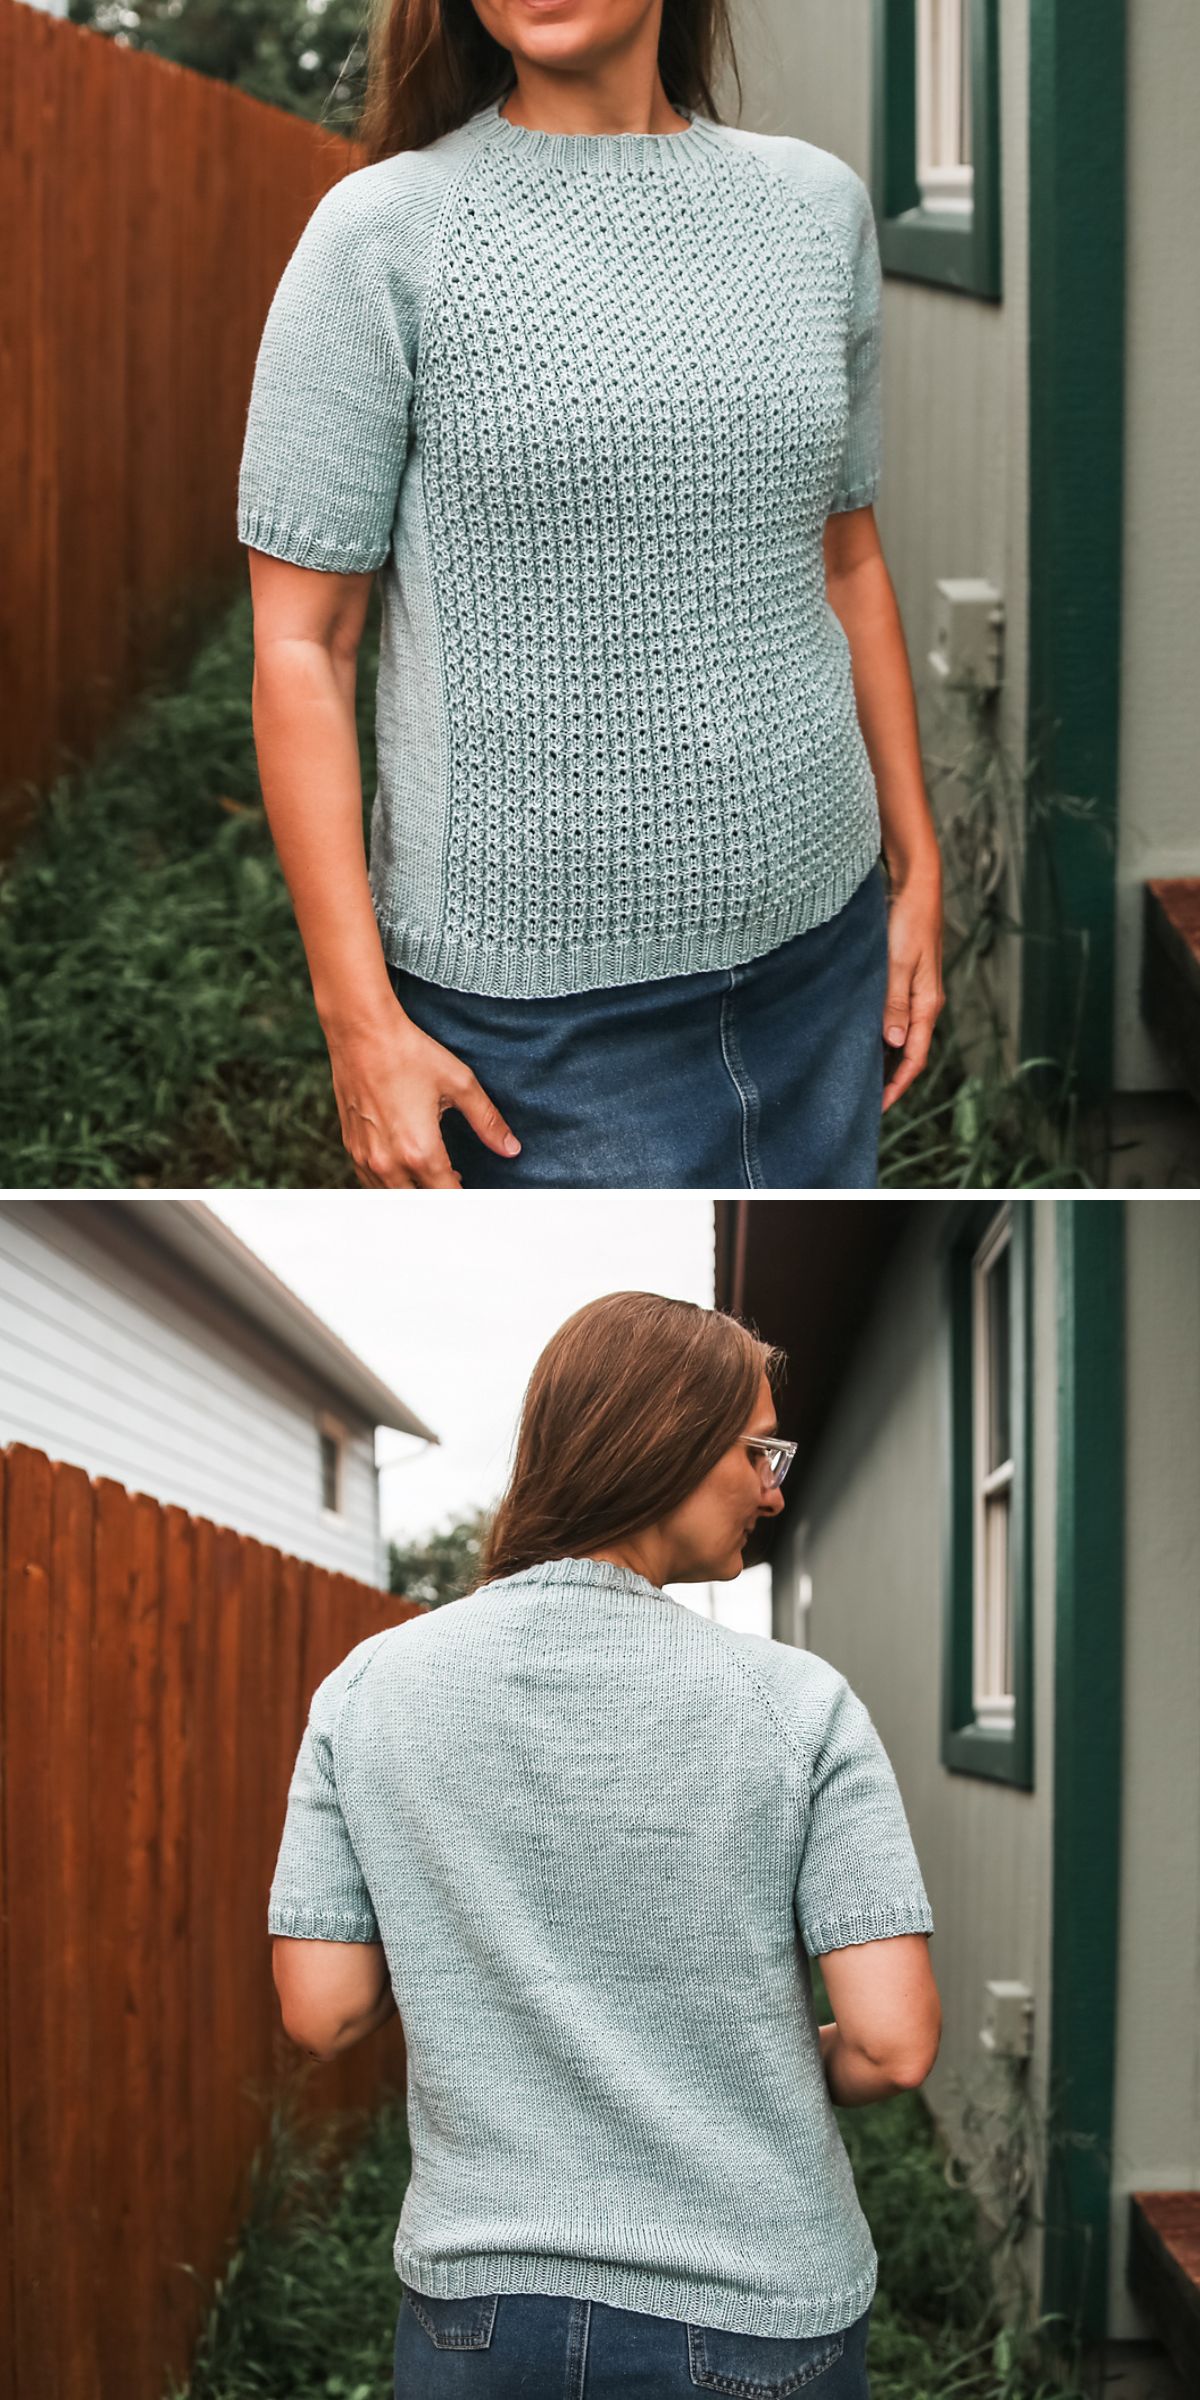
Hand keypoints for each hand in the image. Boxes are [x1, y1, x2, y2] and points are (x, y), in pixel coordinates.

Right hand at [326, 1012, 521, 1187]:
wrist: (362, 1034)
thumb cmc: (409, 1054)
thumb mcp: (459, 1084)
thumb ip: (487, 1121)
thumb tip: (511, 1148)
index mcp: (420, 1151)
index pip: (448, 1197)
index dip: (466, 1200)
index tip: (477, 1197)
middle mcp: (389, 1162)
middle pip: (419, 1205)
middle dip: (441, 1199)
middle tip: (460, 1186)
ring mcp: (366, 1158)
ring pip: (393, 1199)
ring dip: (416, 1195)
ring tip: (438, 1178)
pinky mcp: (352, 1148)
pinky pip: (372, 1184)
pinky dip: (391, 1185)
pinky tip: (408, 1169)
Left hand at [881, 868, 944, 1112]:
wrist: (914, 882)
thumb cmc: (909, 918)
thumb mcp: (899, 960)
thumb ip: (895, 1000)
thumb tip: (893, 1041)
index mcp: (927, 1003)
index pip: (915, 1057)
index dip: (897, 1085)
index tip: (877, 1108)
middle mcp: (923, 1002)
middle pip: (908, 1052)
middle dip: (889, 1079)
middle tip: (862, 1101)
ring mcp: (913, 991)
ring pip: (898, 1036)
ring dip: (882, 1058)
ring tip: (857, 1077)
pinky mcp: (901, 979)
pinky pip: (891, 1017)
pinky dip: (878, 1033)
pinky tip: (858, 1038)